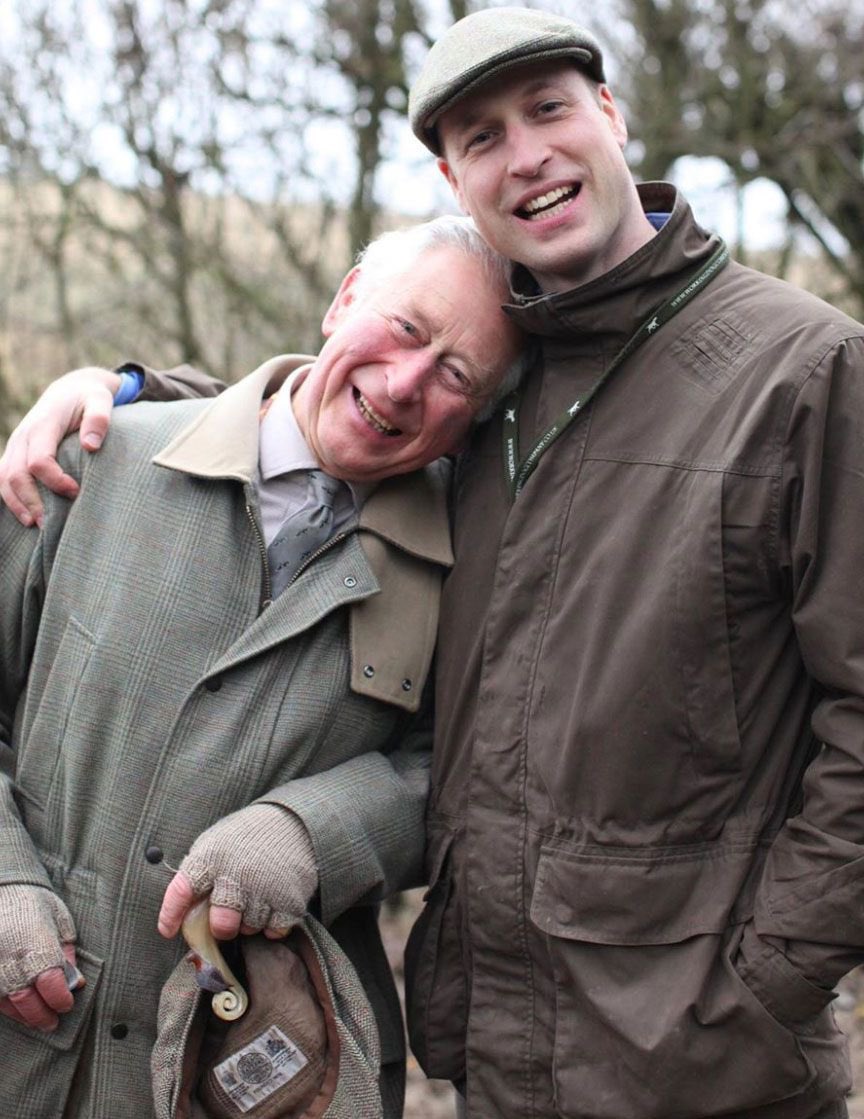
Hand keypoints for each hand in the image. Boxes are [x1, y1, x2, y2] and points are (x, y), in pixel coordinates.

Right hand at [0, 366, 120, 526]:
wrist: (69, 390)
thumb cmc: (89, 399)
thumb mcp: (100, 400)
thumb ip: (99, 419)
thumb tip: (91, 447)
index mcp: (44, 424)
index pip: (39, 460)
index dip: (54, 480)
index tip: (75, 491)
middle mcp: (24, 435)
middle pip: (16, 474)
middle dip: (31, 501)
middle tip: (50, 524)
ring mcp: (16, 444)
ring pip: (4, 478)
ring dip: (17, 503)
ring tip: (35, 524)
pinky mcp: (15, 452)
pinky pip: (3, 477)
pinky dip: (9, 497)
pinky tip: (24, 514)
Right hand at [0, 885, 79, 1031]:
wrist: (3, 888)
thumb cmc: (35, 902)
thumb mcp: (60, 921)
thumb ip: (67, 953)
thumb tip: (75, 981)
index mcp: (37, 945)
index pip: (51, 985)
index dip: (61, 1000)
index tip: (67, 1004)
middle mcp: (12, 959)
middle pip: (27, 1001)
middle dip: (42, 1016)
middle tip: (52, 1023)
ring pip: (6, 1003)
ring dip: (23, 1015)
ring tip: (36, 1018)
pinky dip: (5, 1006)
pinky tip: (17, 1008)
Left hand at [157, 804, 317, 941]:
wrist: (292, 819)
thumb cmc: (245, 836)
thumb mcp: (215, 843)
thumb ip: (199, 873)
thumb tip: (183, 911)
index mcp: (211, 857)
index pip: (181, 892)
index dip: (170, 915)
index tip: (167, 931)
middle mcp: (236, 874)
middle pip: (222, 925)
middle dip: (223, 926)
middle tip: (229, 917)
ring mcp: (265, 887)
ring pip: (250, 928)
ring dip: (251, 920)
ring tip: (256, 898)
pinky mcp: (290, 898)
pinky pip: (276, 930)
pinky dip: (274, 924)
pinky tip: (273, 904)